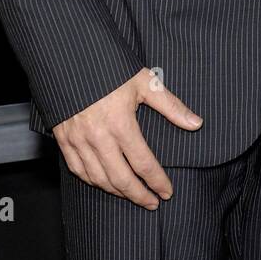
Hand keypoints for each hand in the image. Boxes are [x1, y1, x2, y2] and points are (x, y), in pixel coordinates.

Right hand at [54, 67, 202, 207]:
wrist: (72, 56)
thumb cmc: (111, 68)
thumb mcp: (145, 82)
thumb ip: (171, 106)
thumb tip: (196, 124)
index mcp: (120, 123)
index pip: (143, 163)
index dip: (157, 181)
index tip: (167, 192)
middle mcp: (98, 136)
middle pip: (120, 178)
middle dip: (138, 195)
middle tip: (152, 203)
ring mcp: (78, 139)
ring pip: (98, 178)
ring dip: (117, 192)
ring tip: (132, 195)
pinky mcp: (63, 139)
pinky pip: (77, 170)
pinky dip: (92, 181)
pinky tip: (104, 183)